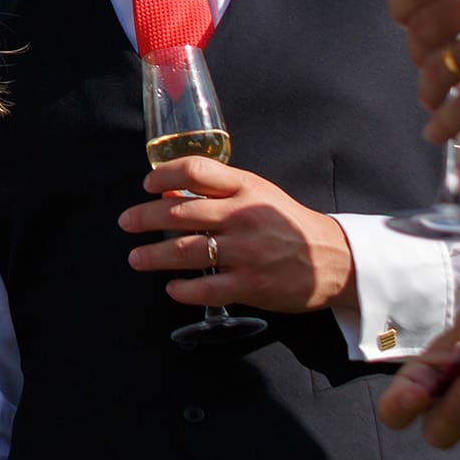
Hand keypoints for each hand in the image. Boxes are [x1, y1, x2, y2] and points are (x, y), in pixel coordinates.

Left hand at [119, 157, 354, 312]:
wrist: (333, 259)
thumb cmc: (288, 223)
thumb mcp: (258, 194)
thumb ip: (218, 191)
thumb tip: (168, 194)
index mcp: (246, 188)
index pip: (195, 170)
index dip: (164, 175)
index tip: (147, 185)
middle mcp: (243, 216)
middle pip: (180, 213)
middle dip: (144, 218)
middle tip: (126, 223)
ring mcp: (246, 252)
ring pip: (186, 252)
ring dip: (153, 256)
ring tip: (136, 258)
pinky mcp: (251, 285)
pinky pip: (205, 289)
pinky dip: (182, 289)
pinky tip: (171, 287)